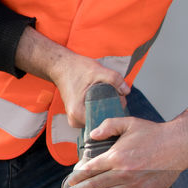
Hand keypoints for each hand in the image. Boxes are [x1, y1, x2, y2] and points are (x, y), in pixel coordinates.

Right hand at [13, 29, 128, 127]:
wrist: (61, 66)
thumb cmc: (76, 68)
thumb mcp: (97, 71)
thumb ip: (114, 79)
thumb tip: (126, 91)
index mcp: (78, 113)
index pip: (103, 120)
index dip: (114, 111)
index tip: (120, 101)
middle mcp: (74, 120)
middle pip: (100, 122)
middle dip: (111, 111)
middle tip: (117, 98)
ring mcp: (74, 119)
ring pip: (97, 120)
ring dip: (106, 110)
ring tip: (110, 97)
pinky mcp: (76, 116)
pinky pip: (92, 117)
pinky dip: (99, 109)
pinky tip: (103, 99)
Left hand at [63, 116, 187, 187]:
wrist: (179, 145)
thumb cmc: (154, 134)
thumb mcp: (129, 122)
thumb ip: (108, 126)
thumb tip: (92, 134)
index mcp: (116, 156)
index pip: (91, 169)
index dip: (78, 177)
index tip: (70, 182)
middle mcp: (122, 172)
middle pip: (94, 185)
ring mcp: (133, 185)